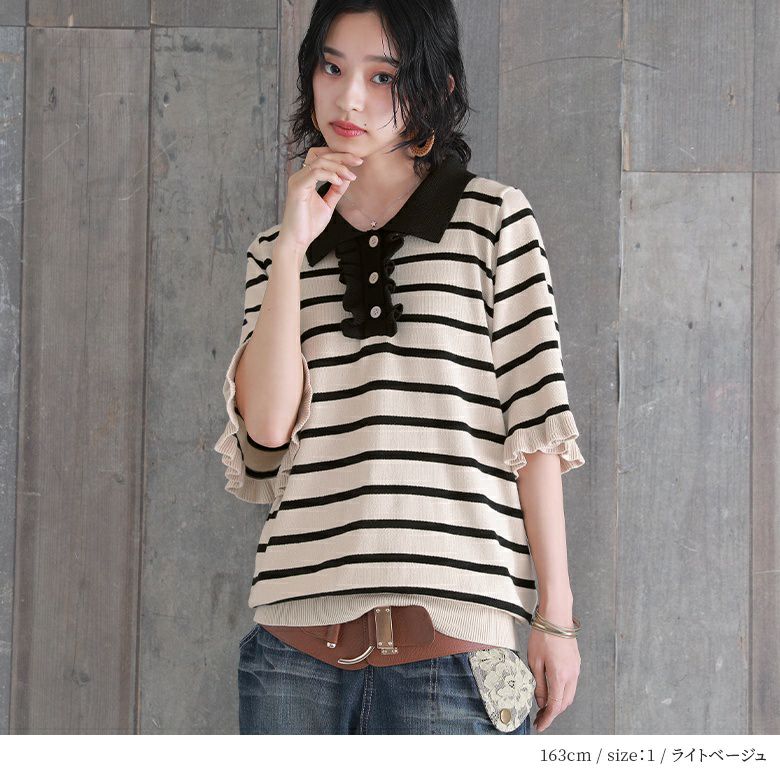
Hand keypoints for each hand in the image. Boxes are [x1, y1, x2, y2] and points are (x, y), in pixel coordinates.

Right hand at [277, 146, 363, 259]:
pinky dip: (329, 174)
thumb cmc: (309, 225)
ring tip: (351, 176)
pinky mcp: (297, 188)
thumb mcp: (328, 204)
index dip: (339, 156)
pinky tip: (339, 182)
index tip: (356, 162)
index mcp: (306, 178)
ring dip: (339, 166)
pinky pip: (315, 173)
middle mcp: (300, 176)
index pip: (321, 157)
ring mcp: (297, 181)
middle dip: (342, 156)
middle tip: (358, 161)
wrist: (298, 240)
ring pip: (319, 162)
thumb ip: (336, 191)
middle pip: (321, 155)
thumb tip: (346, 178)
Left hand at [527, 606, 580, 731]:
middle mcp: (572, 676)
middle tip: (539, 717)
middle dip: (552, 713)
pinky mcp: (576, 663)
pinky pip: (571, 684)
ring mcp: (576, 669)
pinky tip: (552, 691)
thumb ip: (539, 684)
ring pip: (569, 694)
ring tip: (543, 706)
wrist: (556, 617)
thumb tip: (541, 702)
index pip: (555, 706)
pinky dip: (562, 692)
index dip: (547, 719)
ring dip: (558, 703)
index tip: (540, 726)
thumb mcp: (534, 661)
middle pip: (564, 703)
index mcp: (560, 676)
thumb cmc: (543, 636)